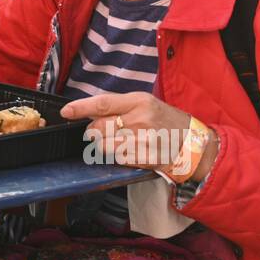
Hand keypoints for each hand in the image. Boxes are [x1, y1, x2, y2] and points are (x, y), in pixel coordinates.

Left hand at [59, 92, 202, 175]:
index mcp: (139, 101)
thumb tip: (89, 112)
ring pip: (104, 145)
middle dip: (93, 131)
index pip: (102, 103)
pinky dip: (116, 156)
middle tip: (101, 131)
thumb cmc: (166, 121)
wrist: (193, 143)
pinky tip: (129, 151)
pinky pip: (116, 158)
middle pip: (98, 127)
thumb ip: (119, 106)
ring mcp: (142, 141)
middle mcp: (140, 119)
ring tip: (118, 141)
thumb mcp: (146, 104)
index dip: (80, 107)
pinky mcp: (144, 158)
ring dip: (103, 145)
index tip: (66, 111)